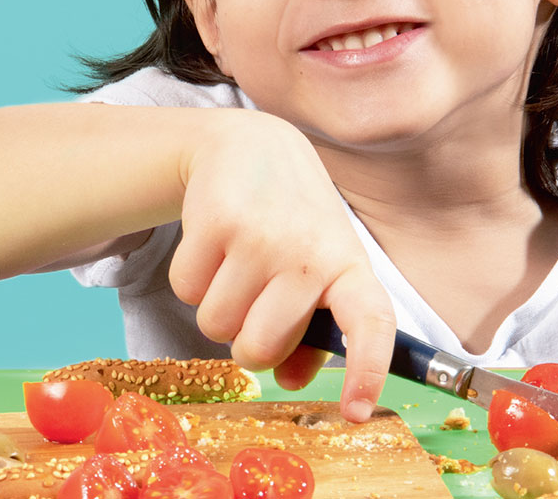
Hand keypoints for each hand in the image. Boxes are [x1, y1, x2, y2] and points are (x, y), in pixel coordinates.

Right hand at [167, 110, 394, 421]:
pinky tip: (214, 243)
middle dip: (246, 340)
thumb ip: (310, 334)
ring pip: (216, 326)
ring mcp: (263, 236)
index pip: (370, 324)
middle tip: (255, 300)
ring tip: (236, 263)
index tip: (357, 412)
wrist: (251, 146)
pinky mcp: (216, 220)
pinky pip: (187, 291)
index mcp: (348, 266)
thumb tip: (290, 380)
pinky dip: (192, 279)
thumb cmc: (292, 222)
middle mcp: (311, 252)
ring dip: (217, 308)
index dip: (367, 371)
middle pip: (258, 349)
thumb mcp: (317, 270)